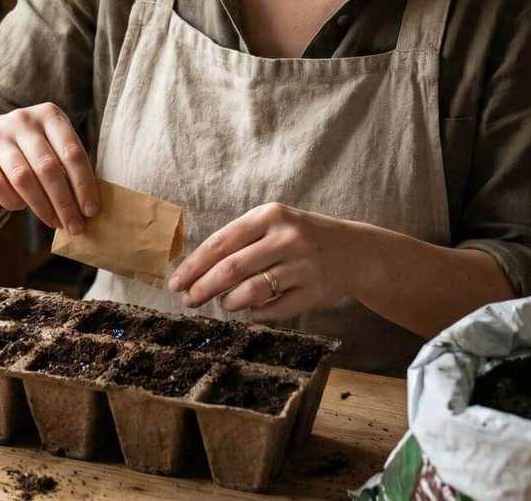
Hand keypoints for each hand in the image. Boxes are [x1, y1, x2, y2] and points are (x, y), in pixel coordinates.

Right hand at [0, 103, 98, 233]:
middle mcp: (22, 120)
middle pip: (48, 167)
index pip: (72, 153)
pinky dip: (13, 202)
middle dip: (64, 202)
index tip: (91, 211)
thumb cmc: (30, 146)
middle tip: (75, 226)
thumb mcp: (51, 142)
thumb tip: (86, 206)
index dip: (84, 185)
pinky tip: (22, 207)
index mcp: (49, 115)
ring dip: (42, 207)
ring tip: (55, 223)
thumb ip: (68, 165)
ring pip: (23, 178)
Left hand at [167, 203, 364, 321]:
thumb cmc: (301, 236)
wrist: (354, 251)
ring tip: (225, 303)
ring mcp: (303, 266)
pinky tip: (251, 310)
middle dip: (203, 288)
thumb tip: (195, 272)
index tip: (176, 282)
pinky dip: (256, 313)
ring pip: (251, 291)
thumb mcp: (273, 224)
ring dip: (229, 302)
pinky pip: (274, 310)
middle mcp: (287, 238)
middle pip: (231, 268)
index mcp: (270, 216)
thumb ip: (239, 241)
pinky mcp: (314, 292)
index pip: (220, 242)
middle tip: (188, 301)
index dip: (194, 265)